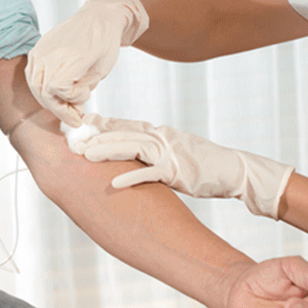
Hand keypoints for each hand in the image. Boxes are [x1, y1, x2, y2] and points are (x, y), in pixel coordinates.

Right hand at [25, 0, 148, 126]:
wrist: (98, 17)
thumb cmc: (105, 43)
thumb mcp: (102, 70)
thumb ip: (85, 90)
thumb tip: (73, 110)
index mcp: (73, 56)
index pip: (58, 88)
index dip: (71, 99)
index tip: (86, 96)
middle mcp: (52, 52)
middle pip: (43, 91)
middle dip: (60, 108)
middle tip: (76, 113)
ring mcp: (42, 49)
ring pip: (34, 85)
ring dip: (49, 100)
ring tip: (67, 102)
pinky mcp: (37, 48)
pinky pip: (32, 75)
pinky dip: (42, 87)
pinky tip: (58, 90)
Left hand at [72, 114, 293, 218]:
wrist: (234, 170)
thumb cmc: (204, 164)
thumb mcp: (176, 151)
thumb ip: (155, 149)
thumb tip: (134, 151)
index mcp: (160, 133)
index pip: (126, 126)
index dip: (102, 124)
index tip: (81, 123)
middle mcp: (162, 138)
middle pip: (124, 133)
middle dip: (97, 136)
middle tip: (73, 139)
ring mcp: (169, 153)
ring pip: (132, 148)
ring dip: (108, 151)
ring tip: (85, 156)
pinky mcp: (177, 171)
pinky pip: (149, 173)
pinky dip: (130, 177)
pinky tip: (112, 183)